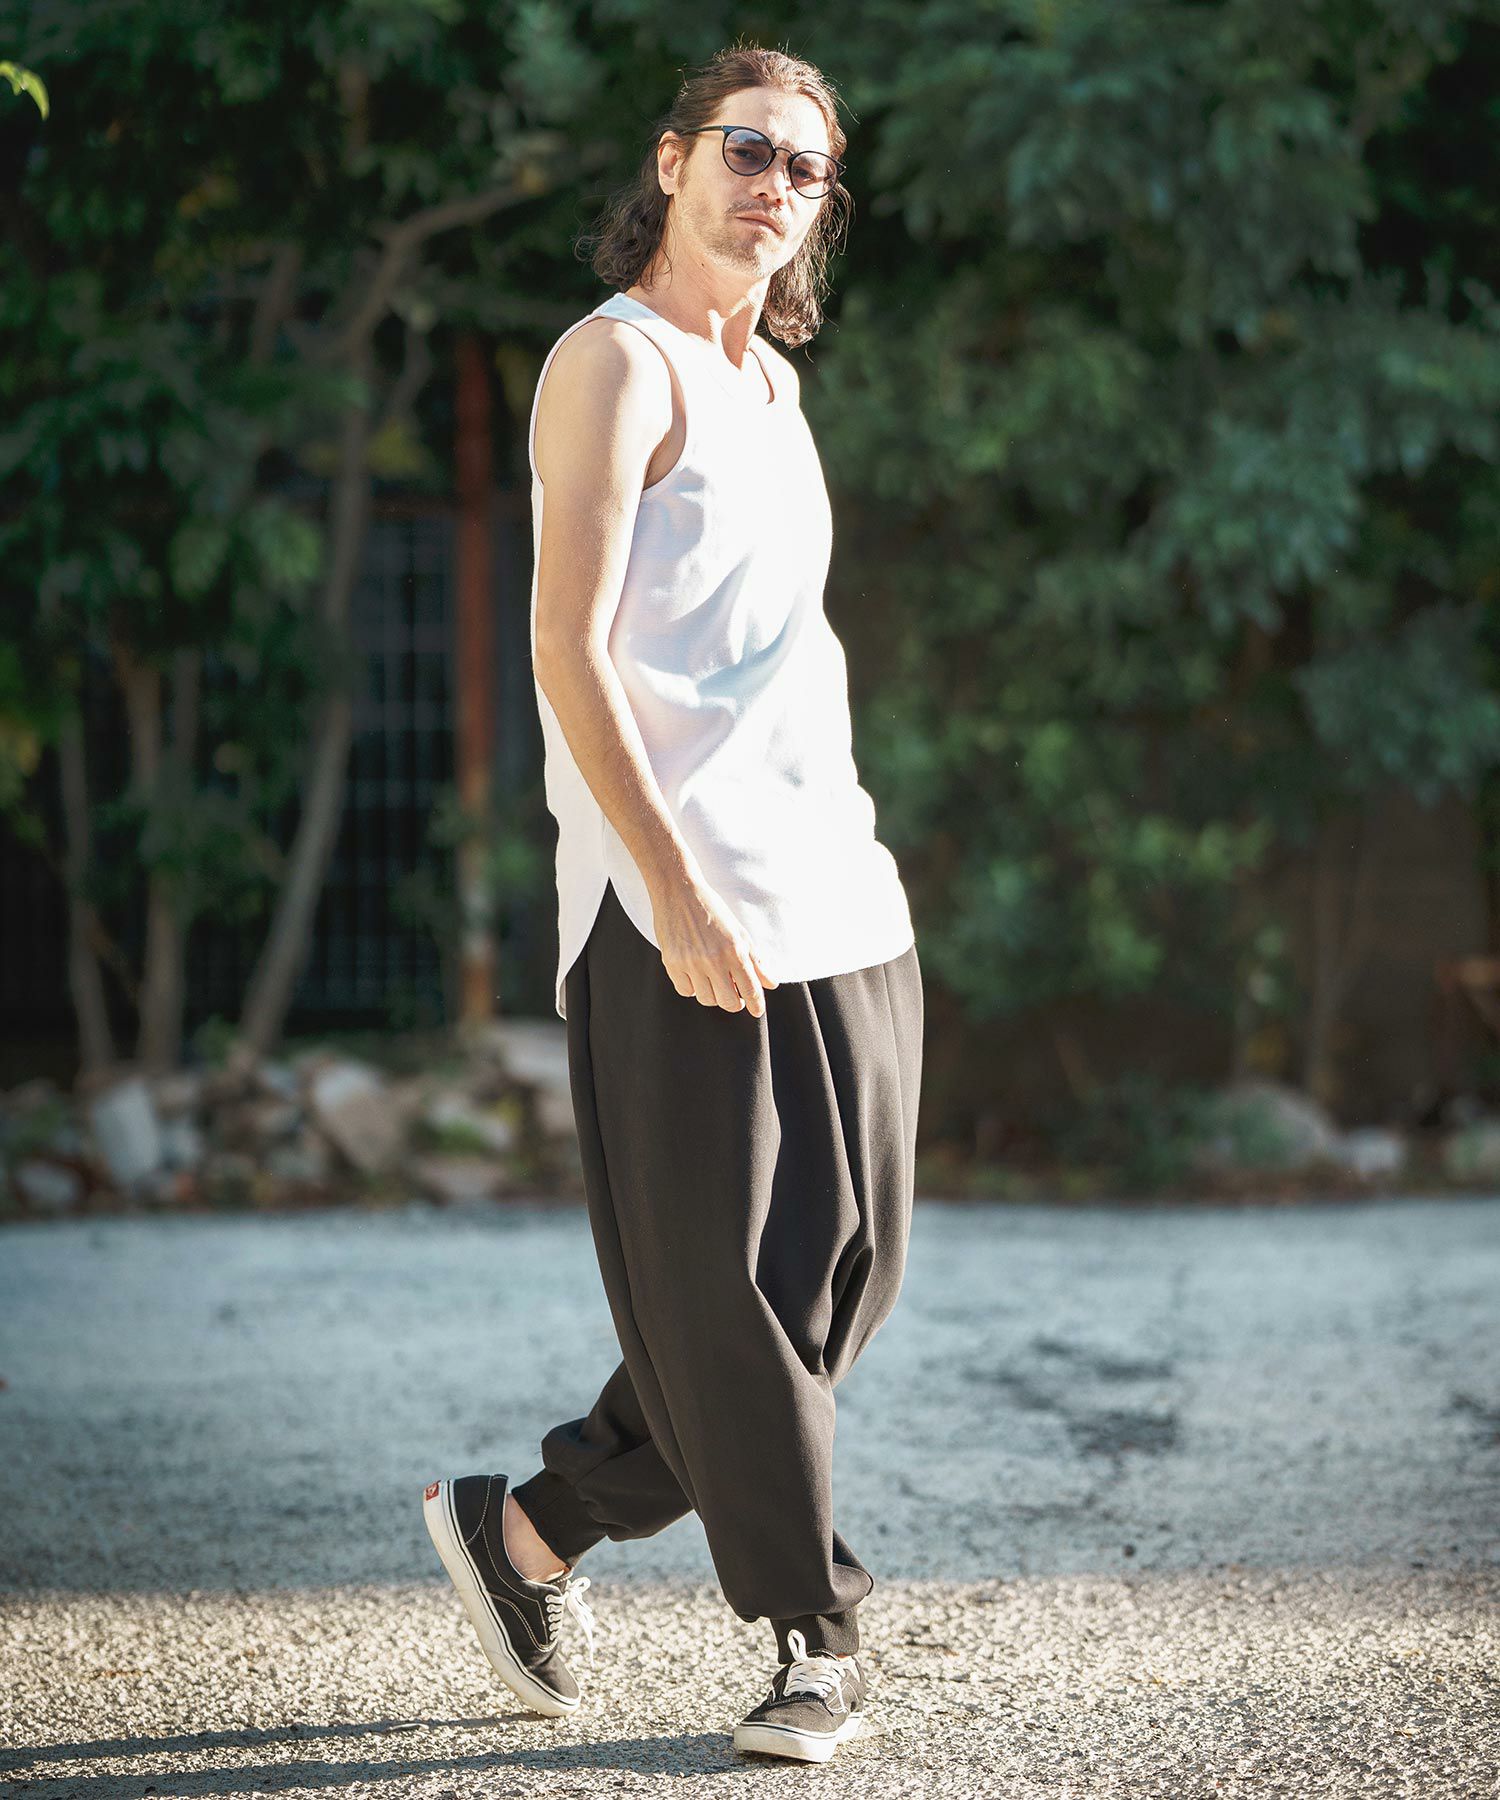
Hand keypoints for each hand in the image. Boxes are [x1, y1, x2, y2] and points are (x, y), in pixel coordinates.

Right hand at [649, 880, 778, 1015]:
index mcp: (734, 950)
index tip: (756, 1010)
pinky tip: (695, 974)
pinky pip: (685, 991)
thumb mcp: (739, 932)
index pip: (751, 989)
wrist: (679, 892)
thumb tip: (770, 983)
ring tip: (712, 979)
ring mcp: (691, 963)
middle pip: (728, 1002)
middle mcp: (714, 959)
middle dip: (734, 1002)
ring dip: (713, 994)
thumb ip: (756, 960)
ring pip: (706, 999)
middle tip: (734, 994)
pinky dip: (692, 987)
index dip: (756, 1005)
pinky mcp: (672, 963)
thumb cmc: (712, 910)